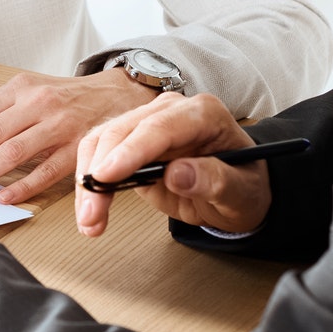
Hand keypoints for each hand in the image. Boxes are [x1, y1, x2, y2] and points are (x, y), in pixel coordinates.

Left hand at [0, 70, 155, 204]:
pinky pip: (46, 170)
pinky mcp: (80, 145)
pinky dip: (22, 185)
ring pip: (12, 153)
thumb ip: (2, 116)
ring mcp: (60, 124)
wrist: (118, 93)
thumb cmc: (67, 99)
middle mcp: (37, 103)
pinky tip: (3, 198)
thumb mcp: (32, 92)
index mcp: (20, 89)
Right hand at [73, 92, 269, 237]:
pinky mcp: (130, 145)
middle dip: (100, 173)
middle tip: (92, 213)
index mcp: (203, 114)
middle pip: (122, 132)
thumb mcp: (242, 191)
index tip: (107, 175)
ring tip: (90, 219)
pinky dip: (90, 185)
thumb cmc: (244, 184)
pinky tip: (91, 211)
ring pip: (102, 142)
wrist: (236, 191)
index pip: (159, 127)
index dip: (130, 151)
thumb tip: (178, 174)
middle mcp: (170, 112)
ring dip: (89, 182)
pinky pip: (99, 157)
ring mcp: (147, 126)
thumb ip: (215, 180)